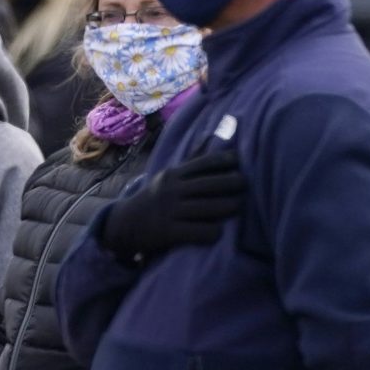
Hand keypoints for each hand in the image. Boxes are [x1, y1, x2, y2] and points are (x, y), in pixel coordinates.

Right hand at [97, 148, 245, 257]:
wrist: (123, 225)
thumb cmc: (154, 198)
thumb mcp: (167, 177)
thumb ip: (191, 162)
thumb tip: (213, 137)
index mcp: (174, 174)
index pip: (204, 163)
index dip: (225, 160)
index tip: (239, 161)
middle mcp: (172, 190)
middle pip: (211, 184)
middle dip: (233, 183)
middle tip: (246, 185)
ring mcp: (170, 211)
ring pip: (209, 208)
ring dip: (229, 207)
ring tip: (239, 206)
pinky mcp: (168, 232)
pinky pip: (199, 232)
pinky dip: (213, 232)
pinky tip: (217, 232)